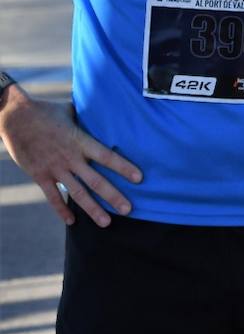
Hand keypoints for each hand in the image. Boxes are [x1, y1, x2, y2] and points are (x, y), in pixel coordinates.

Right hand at [0, 87, 141, 226]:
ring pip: (77, 193)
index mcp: (80, 140)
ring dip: (92, 209)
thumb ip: (88, 118)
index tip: (139, 178)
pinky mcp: (39, 175)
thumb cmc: (46, 111)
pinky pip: (52, 196)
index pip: (106, 157)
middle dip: (113, 196)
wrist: (14, 117)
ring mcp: (54, 168)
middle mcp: (69, 157)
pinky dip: (61, 210)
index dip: (123, 167)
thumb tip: (106, 113)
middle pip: (95, 180)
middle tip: (128, 210)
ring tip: (106, 222)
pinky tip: (72, 222)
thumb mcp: (72, 111)